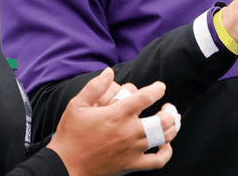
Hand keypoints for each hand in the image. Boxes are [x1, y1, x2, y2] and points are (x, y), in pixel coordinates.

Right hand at [48, 68, 178, 175]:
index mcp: (117, 115)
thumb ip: (94, 86)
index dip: (157, 89)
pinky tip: (166, 146)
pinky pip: (157, 161)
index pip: (146, 97)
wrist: (65, 166)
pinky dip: (167, 153)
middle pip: (163, 120)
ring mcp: (133, 150)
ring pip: (164, 138)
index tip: (160, 87)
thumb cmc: (70, 134)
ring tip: (171, 122)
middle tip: (168, 107)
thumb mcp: (77, 105)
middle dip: (170, 111)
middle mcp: (129, 132)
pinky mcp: (131, 165)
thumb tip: (109, 71)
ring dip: (172, 128)